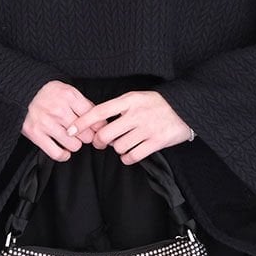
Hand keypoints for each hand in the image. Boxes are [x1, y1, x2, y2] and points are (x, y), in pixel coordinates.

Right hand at [21, 80, 102, 160]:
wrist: (22, 93)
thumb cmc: (48, 94)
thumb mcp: (68, 91)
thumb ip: (84, 105)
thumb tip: (100, 123)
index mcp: (69, 96)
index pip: (94, 118)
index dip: (98, 126)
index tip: (96, 130)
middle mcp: (58, 109)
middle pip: (86, 134)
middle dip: (86, 136)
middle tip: (82, 134)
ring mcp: (46, 123)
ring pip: (75, 145)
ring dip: (75, 144)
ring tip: (71, 139)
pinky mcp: (35, 134)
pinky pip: (57, 154)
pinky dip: (64, 155)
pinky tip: (64, 149)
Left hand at [67, 90, 191, 163]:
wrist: (186, 109)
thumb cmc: (156, 104)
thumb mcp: (137, 98)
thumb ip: (118, 108)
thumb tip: (97, 122)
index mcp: (129, 100)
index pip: (99, 111)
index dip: (82, 122)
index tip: (70, 130)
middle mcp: (136, 114)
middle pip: (106, 134)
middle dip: (99, 142)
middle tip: (101, 143)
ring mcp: (147, 128)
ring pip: (119, 147)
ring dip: (117, 149)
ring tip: (122, 145)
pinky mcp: (157, 141)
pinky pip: (133, 156)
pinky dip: (127, 158)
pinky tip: (129, 154)